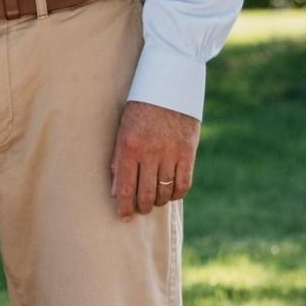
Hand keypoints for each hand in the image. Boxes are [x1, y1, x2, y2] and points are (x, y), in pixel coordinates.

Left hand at [109, 101, 198, 219]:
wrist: (169, 87)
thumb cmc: (139, 110)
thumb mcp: (122, 131)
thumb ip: (118, 161)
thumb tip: (116, 191)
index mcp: (129, 147)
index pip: (125, 187)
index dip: (124, 207)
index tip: (123, 217)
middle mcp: (150, 152)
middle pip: (145, 193)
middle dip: (140, 207)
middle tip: (138, 210)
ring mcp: (171, 153)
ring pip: (164, 191)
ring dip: (157, 201)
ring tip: (152, 201)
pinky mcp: (189, 152)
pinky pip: (183, 183)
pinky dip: (176, 194)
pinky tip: (169, 194)